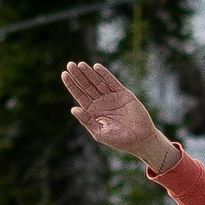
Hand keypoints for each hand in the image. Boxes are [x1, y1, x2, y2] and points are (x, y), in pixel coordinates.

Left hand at [60, 62, 177, 171]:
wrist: (140, 139)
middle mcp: (101, 102)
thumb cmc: (119, 140)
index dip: (72, 85)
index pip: (80, 95)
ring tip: (80, 65)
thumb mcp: (99, 132)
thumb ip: (86, 120)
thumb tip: (73, 109)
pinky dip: (105, 74)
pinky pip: (112, 82)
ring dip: (89, 73)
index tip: (64, 74)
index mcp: (93, 111)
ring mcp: (112, 97)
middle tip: (70, 65)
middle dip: (78, 76)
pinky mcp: (123, 94)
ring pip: (98, 82)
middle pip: (87, 86)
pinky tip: (96, 67)